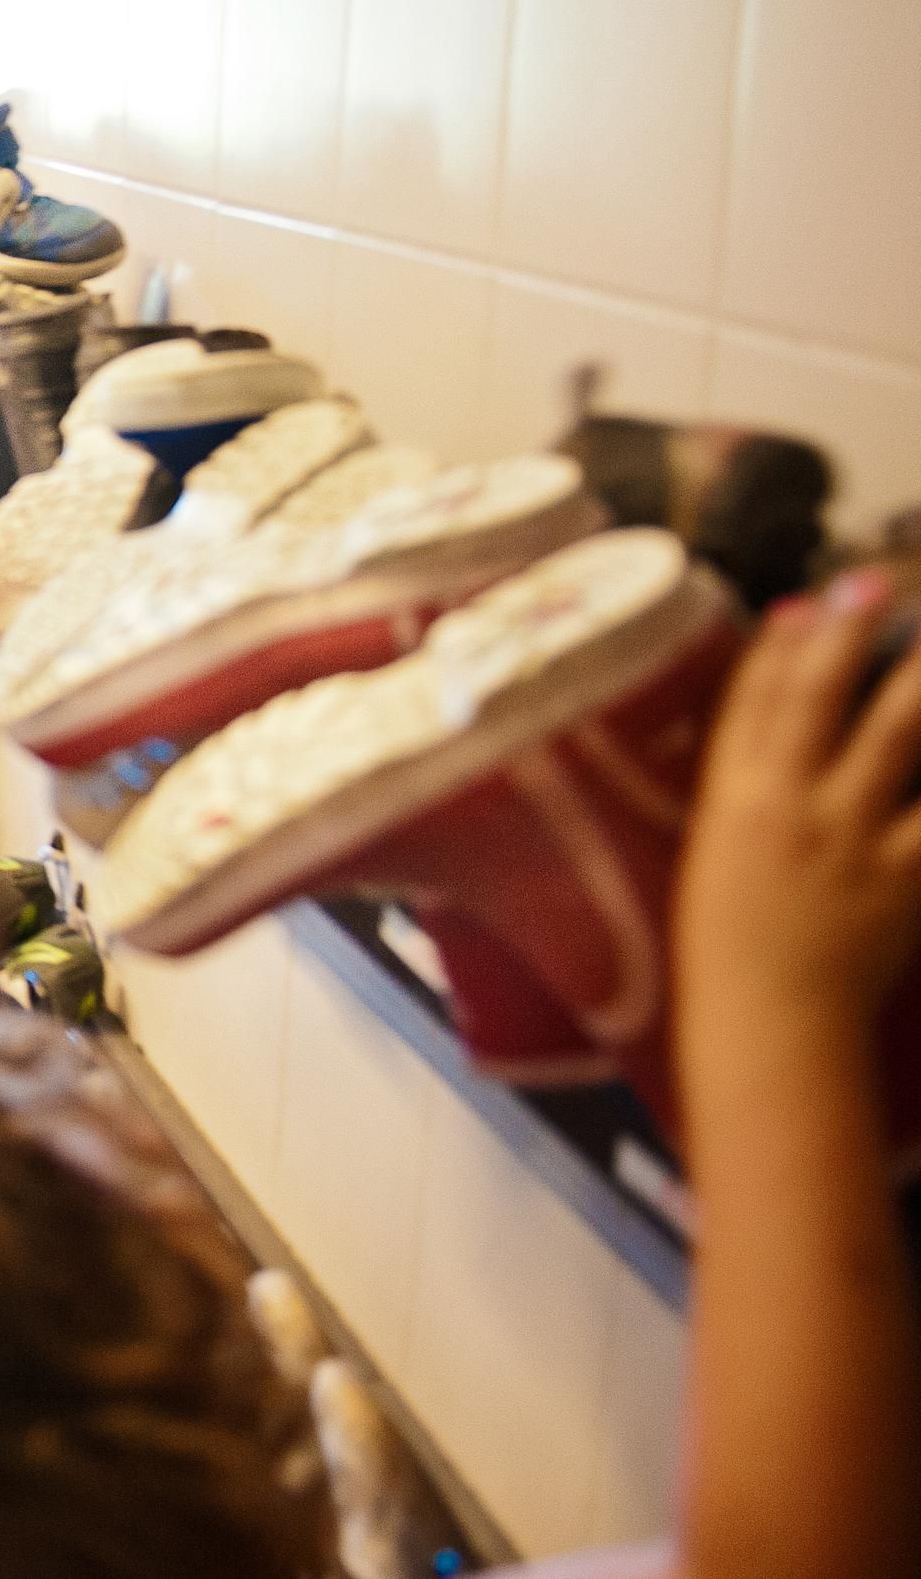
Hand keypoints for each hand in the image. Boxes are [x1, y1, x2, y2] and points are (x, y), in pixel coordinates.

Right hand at [675, 571, 920, 1029]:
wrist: (768, 1030)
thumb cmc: (727, 955)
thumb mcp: (711, 861)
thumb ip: (740, 796)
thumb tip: (765, 743)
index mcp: (730, 801)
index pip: (753, 701)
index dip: (780, 644)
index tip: (808, 602)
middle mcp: (788, 806)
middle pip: (819, 697)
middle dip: (849, 633)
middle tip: (877, 582)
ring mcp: (850, 838)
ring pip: (895, 734)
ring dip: (918, 679)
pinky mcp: (904, 875)